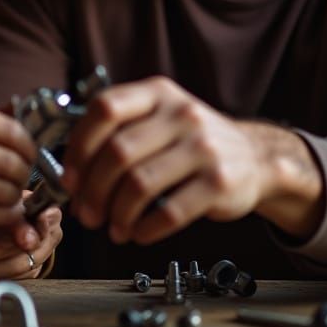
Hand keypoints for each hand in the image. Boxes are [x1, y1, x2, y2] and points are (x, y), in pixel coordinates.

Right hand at [0, 96, 34, 225]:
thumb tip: (24, 118)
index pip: (13, 131)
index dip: (30, 148)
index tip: (30, 156)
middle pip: (12, 163)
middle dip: (26, 175)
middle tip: (25, 179)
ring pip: (2, 192)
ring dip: (16, 198)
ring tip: (14, 197)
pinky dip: (2, 217)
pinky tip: (4, 214)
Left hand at [60, 77, 323, 244]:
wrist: (256, 158)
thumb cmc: (190, 143)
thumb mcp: (159, 118)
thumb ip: (118, 133)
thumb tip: (71, 177)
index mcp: (157, 93)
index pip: (105, 108)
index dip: (80, 145)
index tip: (70, 178)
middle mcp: (181, 113)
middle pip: (118, 152)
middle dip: (93, 190)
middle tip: (86, 215)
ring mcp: (203, 146)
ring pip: (140, 184)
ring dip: (117, 214)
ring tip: (113, 228)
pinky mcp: (220, 182)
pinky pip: (170, 211)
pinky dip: (146, 228)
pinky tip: (138, 233)